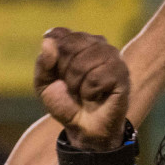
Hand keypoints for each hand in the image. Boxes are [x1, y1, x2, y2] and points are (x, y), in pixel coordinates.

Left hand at [34, 28, 129, 151]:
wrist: (82, 128)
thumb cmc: (65, 102)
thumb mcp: (44, 84)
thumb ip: (43, 62)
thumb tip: (47, 39)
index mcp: (80, 42)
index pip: (60, 35)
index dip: (53, 60)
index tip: (58, 75)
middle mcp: (98, 44)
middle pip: (71, 46)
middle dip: (64, 73)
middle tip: (72, 87)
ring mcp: (113, 57)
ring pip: (84, 62)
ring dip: (76, 84)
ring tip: (83, 92)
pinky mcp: (122, 73)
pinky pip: (97, 77)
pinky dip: (89, 92)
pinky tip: (95, 96)